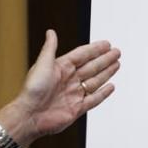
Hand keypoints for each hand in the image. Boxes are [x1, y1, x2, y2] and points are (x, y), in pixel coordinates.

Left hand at [0, 30, 120, 146]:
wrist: (30, 115)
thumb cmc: (33, 89)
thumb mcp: (42, 63)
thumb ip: (50, 48)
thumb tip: (51, 32)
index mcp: (61, 68)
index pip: (82, 55)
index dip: (95, 49)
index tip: (107, 44)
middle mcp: (69, 80)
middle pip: (92, 67)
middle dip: (105, 59)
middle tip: (117, 52)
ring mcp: (74, 94)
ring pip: (95, 81)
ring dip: (106, 73)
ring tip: (117, 64)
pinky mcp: (77, 108)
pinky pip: (94, 99)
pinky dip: (103, 93)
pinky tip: (111, 86)